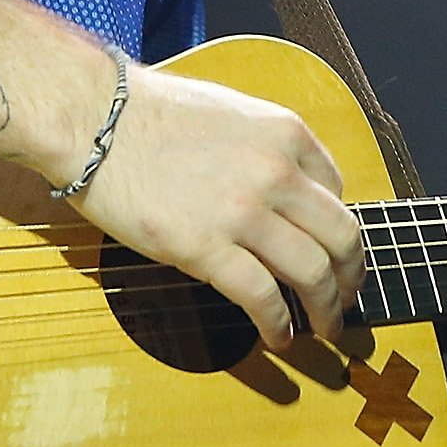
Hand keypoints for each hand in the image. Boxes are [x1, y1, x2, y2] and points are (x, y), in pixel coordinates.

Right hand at [63, 62, 364, 351]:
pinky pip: (263, 297)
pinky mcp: (206, 248)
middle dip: (351, 276)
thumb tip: (275, 190)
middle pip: (342, 237)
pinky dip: (279, 324)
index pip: (337, 190)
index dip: (337, 228)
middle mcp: (277, 172)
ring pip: (314, 274)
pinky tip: (278, 336)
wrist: (94, 118)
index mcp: (285, 134)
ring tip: (325, 327)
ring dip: (327, 308)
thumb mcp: (228, 112)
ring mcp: (244, 213)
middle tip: (347, 298)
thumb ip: (262, 148)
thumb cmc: (148, 110)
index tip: (331, 249)